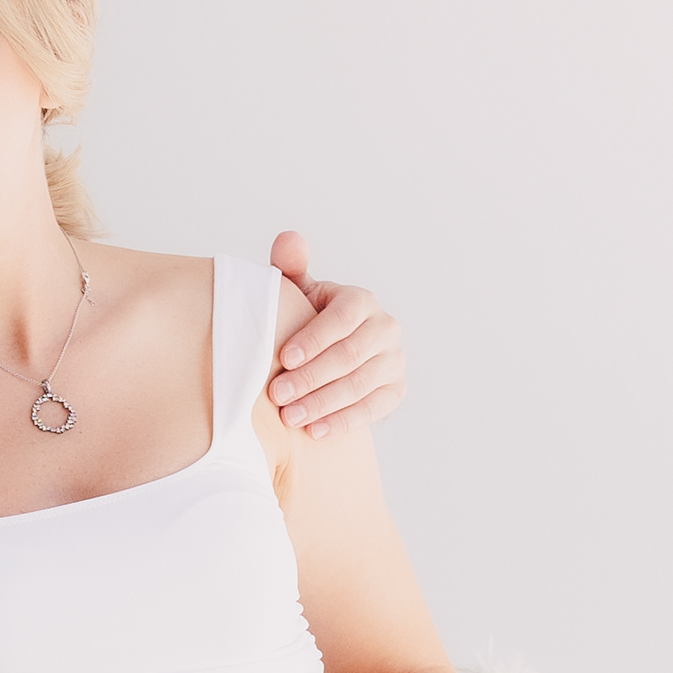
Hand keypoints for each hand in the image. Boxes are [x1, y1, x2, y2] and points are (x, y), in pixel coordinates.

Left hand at [266, 231, 404, 437]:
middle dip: (311, 377)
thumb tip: (287, 240)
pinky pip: (372, 410)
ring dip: (323, 403)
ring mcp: (394, 362)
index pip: (342, 319)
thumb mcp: (300, 294)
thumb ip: (290, 268)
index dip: (314, 339)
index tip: (283, 358)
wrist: (333, 353)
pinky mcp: (395, 391)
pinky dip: (342, 422)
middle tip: (277, 395)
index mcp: (362, 300)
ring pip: (360, 385)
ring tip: (290, 417)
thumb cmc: (308, 320)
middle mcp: (385, 329)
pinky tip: (314, 431)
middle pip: (350, 356)